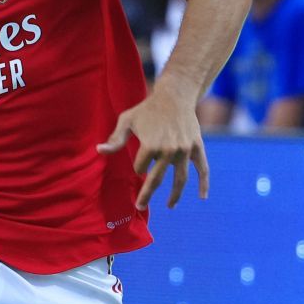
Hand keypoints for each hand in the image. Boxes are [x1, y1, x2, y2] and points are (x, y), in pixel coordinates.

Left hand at [97, 88, 208, 209]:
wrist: (174, 96)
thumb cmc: (147, 109)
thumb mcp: (127, 120)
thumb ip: (115, 139)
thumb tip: (98, 151)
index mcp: (151, 145)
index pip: (140, 168)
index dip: (138, 167)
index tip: (139, 164)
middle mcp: (169, 150)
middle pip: (157, 179)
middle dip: (147, 195)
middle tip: (139, 207)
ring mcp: (184, 150)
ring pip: (180, 179)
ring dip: (175, 195)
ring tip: (169, 206)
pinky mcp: (197, 148)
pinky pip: (203, 169)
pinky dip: (204, 184)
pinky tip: (203, 197)